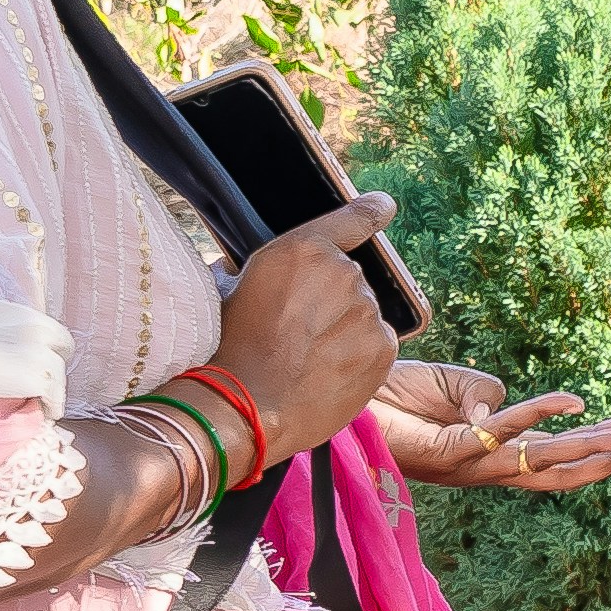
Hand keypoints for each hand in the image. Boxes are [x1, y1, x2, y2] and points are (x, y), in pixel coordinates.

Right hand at [209, 201, 404, 460]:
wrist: (249, 405)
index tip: (383, 206)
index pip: (349, 221)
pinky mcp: (384, 347)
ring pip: (362, 316)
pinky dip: (358, 357)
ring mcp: (368, 310)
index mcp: (303, 250)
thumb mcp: (226, 294)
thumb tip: (230, 270)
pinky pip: (376, 345)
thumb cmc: (229, 349)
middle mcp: (344, 273)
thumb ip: (242, 273)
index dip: (368, 212)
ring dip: (343, 331)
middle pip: (347, 282)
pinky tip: (326, 373)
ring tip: (307, 360)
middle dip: (329, 303)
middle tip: (297, 335)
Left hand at [380, 362, 610, 494]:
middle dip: (608, 461)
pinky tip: (572, 402)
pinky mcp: (447, 452)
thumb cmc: (393, 394)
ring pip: (541, 462)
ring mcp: (468, 464)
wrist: (342, 400)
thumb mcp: (452, 387)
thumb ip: (486, 396)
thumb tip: (502, 412)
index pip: (552, 457)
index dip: (595, 448)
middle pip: (559, 472)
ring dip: (591, 447)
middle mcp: (483, 468)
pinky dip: (537, 413)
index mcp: (489, 454)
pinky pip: (501, 430)